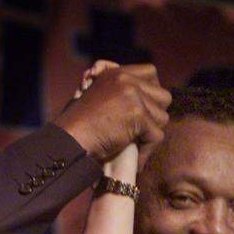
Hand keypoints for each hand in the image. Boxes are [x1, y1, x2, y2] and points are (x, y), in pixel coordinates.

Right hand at [55, 62, 170, 162]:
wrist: (70, 141)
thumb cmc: (81, 127)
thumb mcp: (99, 99)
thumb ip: (121, 94)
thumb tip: (149, 98)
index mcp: (117, 73)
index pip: (151, 73)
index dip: (152, 93)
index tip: (144, 111)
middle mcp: (126, 79)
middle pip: (163, 96)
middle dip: (155, 116)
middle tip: (143, 131)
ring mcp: (133, 95)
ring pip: (162, 117)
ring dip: (151, 134)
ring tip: (136, 146)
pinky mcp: (137, 114)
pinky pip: (156, 135)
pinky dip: (147, 151)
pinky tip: (137, 160)